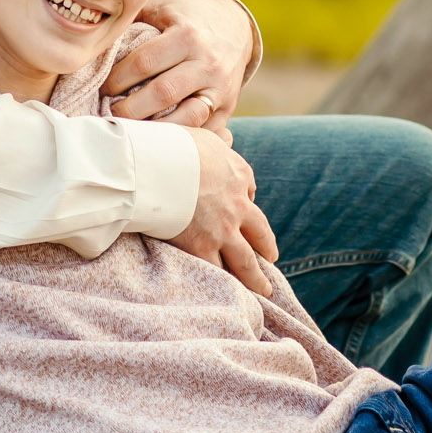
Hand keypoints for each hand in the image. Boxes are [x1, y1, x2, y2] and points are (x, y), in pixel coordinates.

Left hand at [105, 0, 254, 131]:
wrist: (234, 26)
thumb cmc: (186, 17)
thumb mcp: (162, 6)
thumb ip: (131, 17)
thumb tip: (93, 36)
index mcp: (187, 36)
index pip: (144, 63)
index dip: (117, 79)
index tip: (101, 88)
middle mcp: (207, 63)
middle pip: (163, 93)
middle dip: (129, 108)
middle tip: (109, 113)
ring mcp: (221, 88)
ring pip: (187, 119)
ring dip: (155, 130)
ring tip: (132, 131)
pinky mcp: (228, 108)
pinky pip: (205, 133)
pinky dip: (181, 141)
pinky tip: (159, 142)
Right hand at [170, 126, 278, 292]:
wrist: (159, 166)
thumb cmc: (175, 146)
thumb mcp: (206, 138)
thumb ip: (218, 149)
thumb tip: (225, 147)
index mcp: (240, 175)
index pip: (250, 193)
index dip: (249, 204)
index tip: (248, 216)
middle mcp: (238, 205)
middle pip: (260, 233)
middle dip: (267, 248)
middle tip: (272, 260)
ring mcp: (222, 230)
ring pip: (246, 262)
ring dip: (256, 278)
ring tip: (264, 291)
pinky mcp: (201, 247)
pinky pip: (218, 270)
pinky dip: (224, 283)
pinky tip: (228, 294)